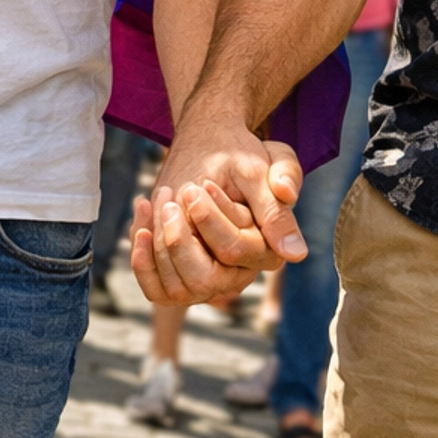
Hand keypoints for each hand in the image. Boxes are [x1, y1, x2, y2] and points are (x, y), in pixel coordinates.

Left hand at [130, 118, 305, 306]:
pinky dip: (142, 260)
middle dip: (180, 238)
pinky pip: (157, 290)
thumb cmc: (241, 153)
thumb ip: (281, 199)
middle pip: (203, 279)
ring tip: (159, 196)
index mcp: (268, 250)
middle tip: (176, 194)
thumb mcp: (270, 162)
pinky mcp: (182, 278)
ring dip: (159, 241)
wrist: (208, 148)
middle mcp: (240, 274)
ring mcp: (210, 280)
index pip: (233, 249)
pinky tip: (143, 219)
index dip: (211, 218)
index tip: (203, 184)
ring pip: (176, 288)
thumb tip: (295, 252)